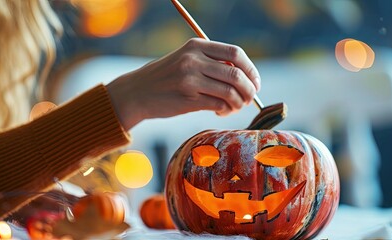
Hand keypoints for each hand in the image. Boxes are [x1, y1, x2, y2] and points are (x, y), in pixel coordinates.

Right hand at [107, 38, 260, 130]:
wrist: (136, 93)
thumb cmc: (165, 78)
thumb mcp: (186, 60)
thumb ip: (211, 63)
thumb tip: (245, 76)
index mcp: (196, 46)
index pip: (235, 53)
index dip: (251, 69)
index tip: (254, 82)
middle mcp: (194, 60)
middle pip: (237, 74)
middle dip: (249, 89)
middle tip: (249, 98)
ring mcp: (190, 79)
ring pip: (230, 92)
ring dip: (238, 102)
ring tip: (234, 107)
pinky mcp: (188, 99)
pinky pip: (219, 105)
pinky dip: (226, 110)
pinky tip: (221, 112)